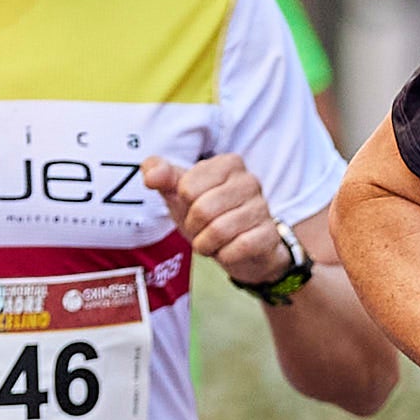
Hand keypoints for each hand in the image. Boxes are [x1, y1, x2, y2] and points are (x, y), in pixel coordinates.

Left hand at [140, 152, 287, 284]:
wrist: (244, 249)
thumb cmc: (209, 215)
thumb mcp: (181, 193)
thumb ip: (162, 175)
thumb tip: (151, 175)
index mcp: (227, 163)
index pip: (187, 187)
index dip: (183, 205)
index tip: (194, 208)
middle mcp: (249, 180)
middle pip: (201, 209)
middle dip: (194, 227)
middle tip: (202, 229)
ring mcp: (262, 207)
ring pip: (218, 230)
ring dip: (207, 244)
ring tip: (214, 240)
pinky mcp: (268, 235)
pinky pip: (236, 248)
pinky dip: (224, 255)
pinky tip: (230, 250)